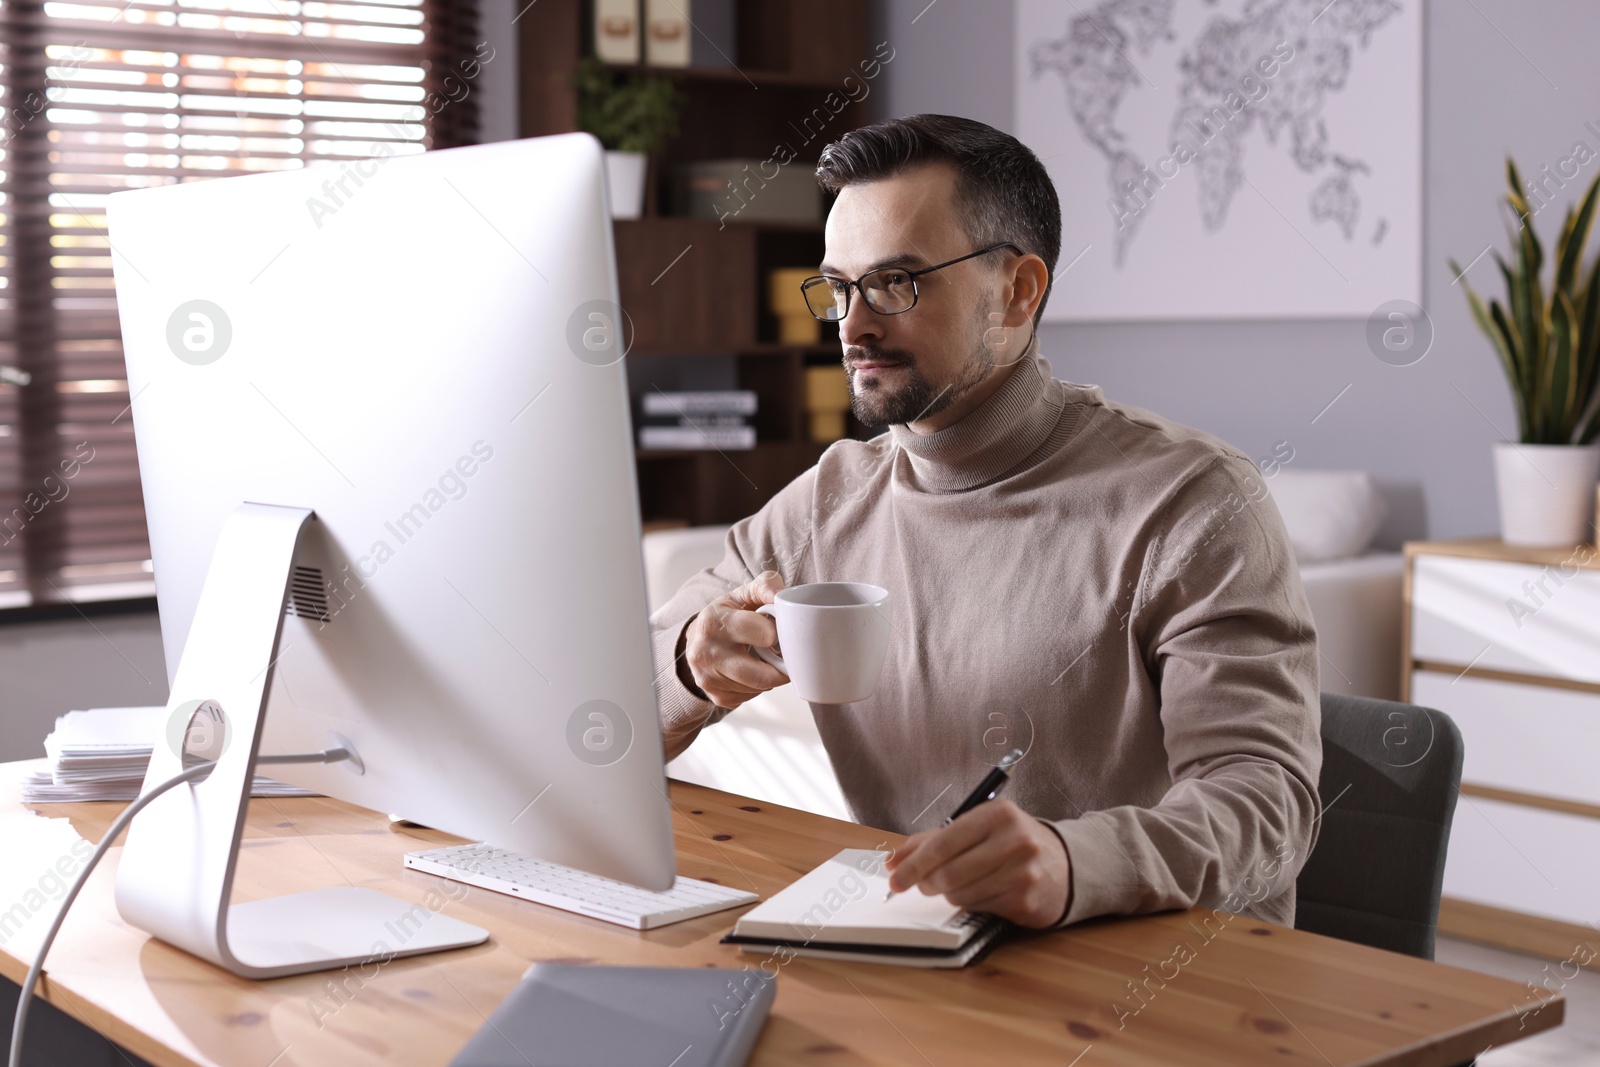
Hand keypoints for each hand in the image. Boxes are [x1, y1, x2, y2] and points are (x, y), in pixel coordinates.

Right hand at [682, 571, 789, 709]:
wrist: (697, 638)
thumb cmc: (727, 615)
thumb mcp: (743, 594)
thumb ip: (765, 585)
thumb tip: (780, 595)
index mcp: (714, 622)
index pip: (764, 635)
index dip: (778, 633)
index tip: (777, 630)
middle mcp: (706, 653)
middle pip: (763, 675)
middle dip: (781, 666)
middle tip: (784, 655)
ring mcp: (708, 678)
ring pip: (759, 688)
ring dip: (769, 676)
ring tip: (765, 659)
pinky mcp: (715, 695)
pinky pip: (750, 697)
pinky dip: (757, 687)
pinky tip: (751, 671)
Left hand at [883, 799, 1071, 928]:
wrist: (1066, 865)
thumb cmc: (1011, 843)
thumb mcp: (979, 828)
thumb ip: (934, 839)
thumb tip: (894, 859)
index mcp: (998, 814)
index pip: (943, 842)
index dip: (913, 863)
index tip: (894, 877)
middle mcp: (1014, 840)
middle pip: (948, 872)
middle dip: (927, 882)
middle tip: (923, 884)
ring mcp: (1023, 872)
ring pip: (960, 894)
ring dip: (949, 894)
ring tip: (957, 885)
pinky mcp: (1025, 901)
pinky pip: (978, 908)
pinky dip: (970, 904)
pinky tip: (982, 893)